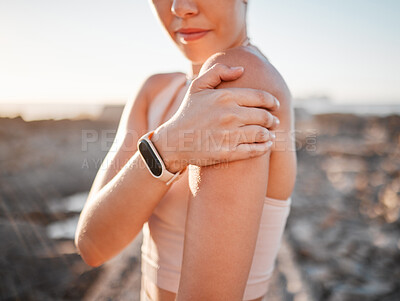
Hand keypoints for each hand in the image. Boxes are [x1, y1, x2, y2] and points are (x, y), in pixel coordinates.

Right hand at [152, 63, 279, 172]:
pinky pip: (254, 150)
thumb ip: (218, 72)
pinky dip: (264, 147)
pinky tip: (266, 145)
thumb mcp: (197, 87)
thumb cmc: (187, 113)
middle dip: (272, 119)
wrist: (173, 142)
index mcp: (225, 97)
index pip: (260, 97)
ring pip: (262, 134)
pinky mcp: (228, 153)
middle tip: (274, 121)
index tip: (275, 105)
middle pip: (264, 116)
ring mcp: (229, 135)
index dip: (272, 102)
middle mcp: (229, 115)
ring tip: (270, 134)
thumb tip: (241, 69)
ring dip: (270, 134)